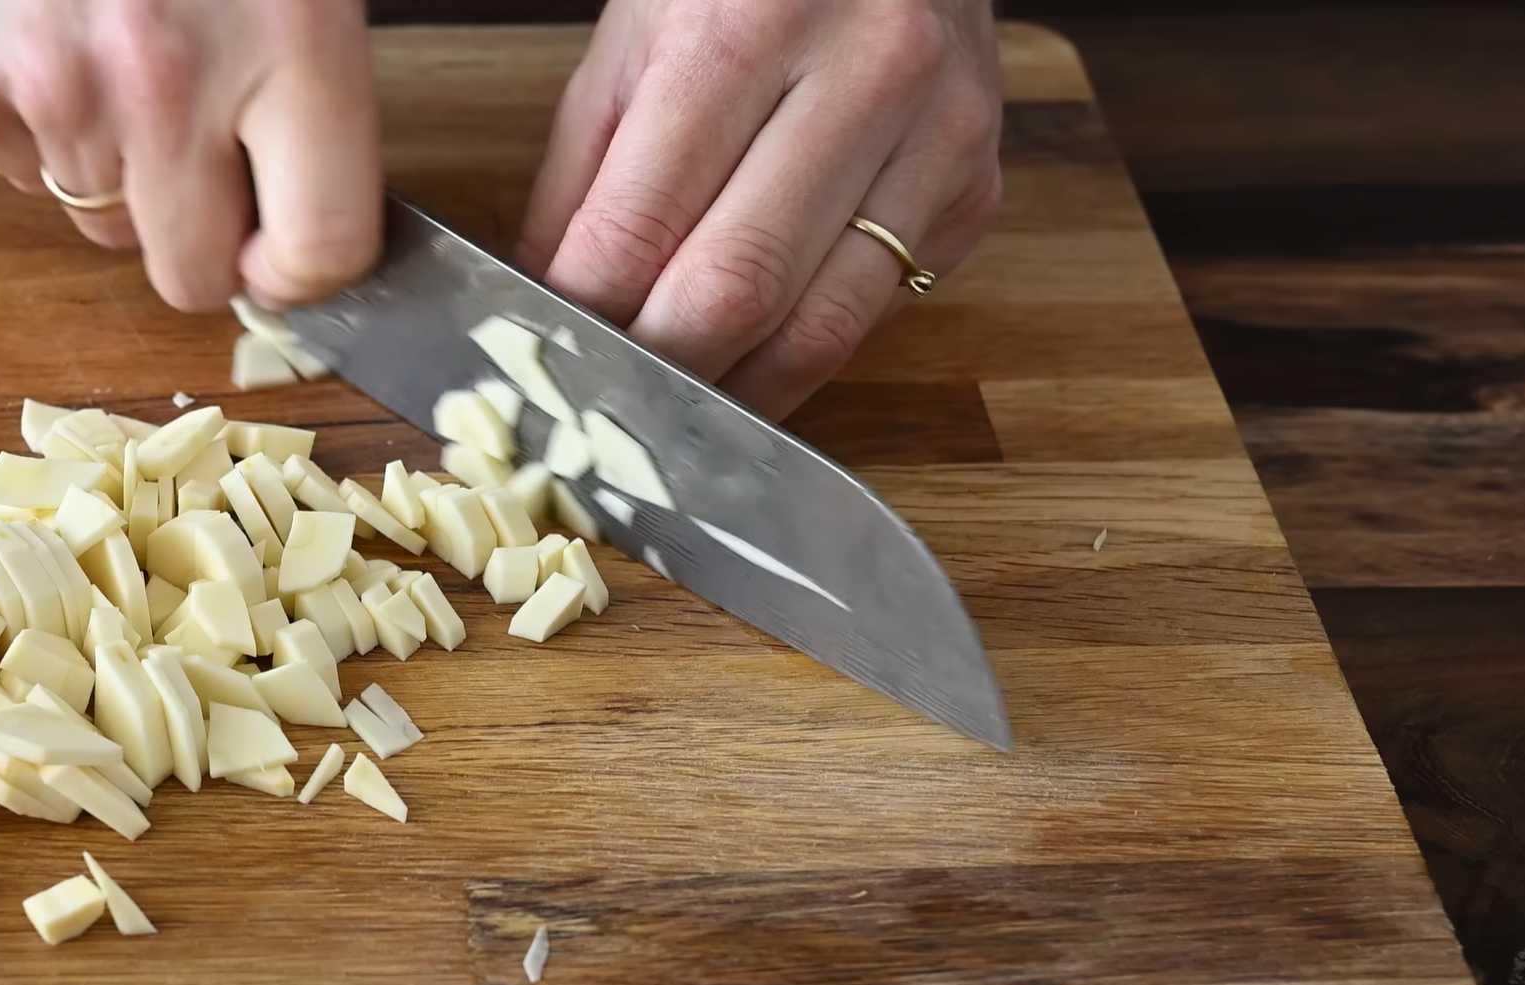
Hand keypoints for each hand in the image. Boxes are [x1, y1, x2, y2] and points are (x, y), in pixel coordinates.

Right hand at [0, 0, 384, 310]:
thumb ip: (317, 86)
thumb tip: (314, 218)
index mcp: (285, 38)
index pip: (319, 251)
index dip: (310, 268)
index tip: (294, 245)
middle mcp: (164, 78)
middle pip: (190, 275)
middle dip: (207, 235)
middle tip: (211, 156)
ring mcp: (48, 85)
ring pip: (98, 220)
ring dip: (120, 166)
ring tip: (124, 50)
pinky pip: (17, 168)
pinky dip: (39, 122)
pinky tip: (55, 30)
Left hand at [517, 0, 1002, 416]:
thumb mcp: (637, 39)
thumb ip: (583, 179)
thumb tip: (549, 307)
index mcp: (742, 30)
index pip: (639, 228)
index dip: (588, 321)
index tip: (554, 365)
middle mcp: (861, 75)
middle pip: (737, 291)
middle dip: (659, 372)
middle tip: (612, 408)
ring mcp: (936, 136)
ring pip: (821, 328)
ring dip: (737, 392)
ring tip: (680, 408)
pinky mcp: (975, 189)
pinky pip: (876, 312)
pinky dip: (805, 351)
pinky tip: (759, 353)